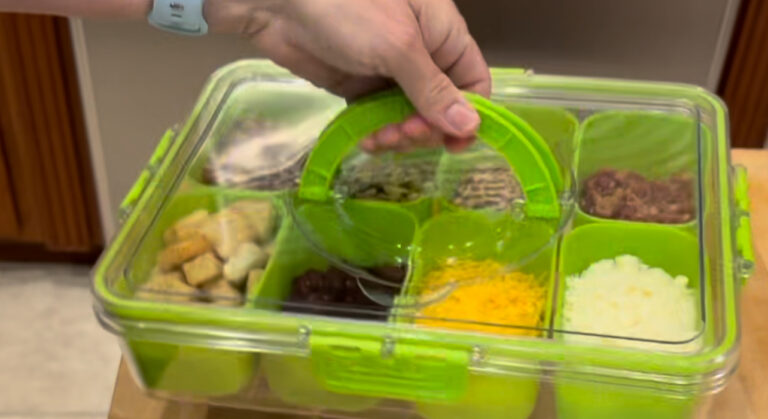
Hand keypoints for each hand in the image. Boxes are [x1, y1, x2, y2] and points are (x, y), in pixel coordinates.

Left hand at [207, 0, 490, 152]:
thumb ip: (433, 89)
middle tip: (401, 135)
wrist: (279, 2)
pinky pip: (380, 119)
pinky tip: (365, 140)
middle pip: (442, 108)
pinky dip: (377, 134)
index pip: (474, 82)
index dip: (469, 115)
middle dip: (427, 128)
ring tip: (379, 139)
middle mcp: (422, 55)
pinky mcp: (360, 87)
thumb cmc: (347, 8)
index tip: (452, 143)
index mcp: (443, 34)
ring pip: (411, 118)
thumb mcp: (398, 47)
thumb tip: (471, 125)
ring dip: (401, 136)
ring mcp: (390, 72)